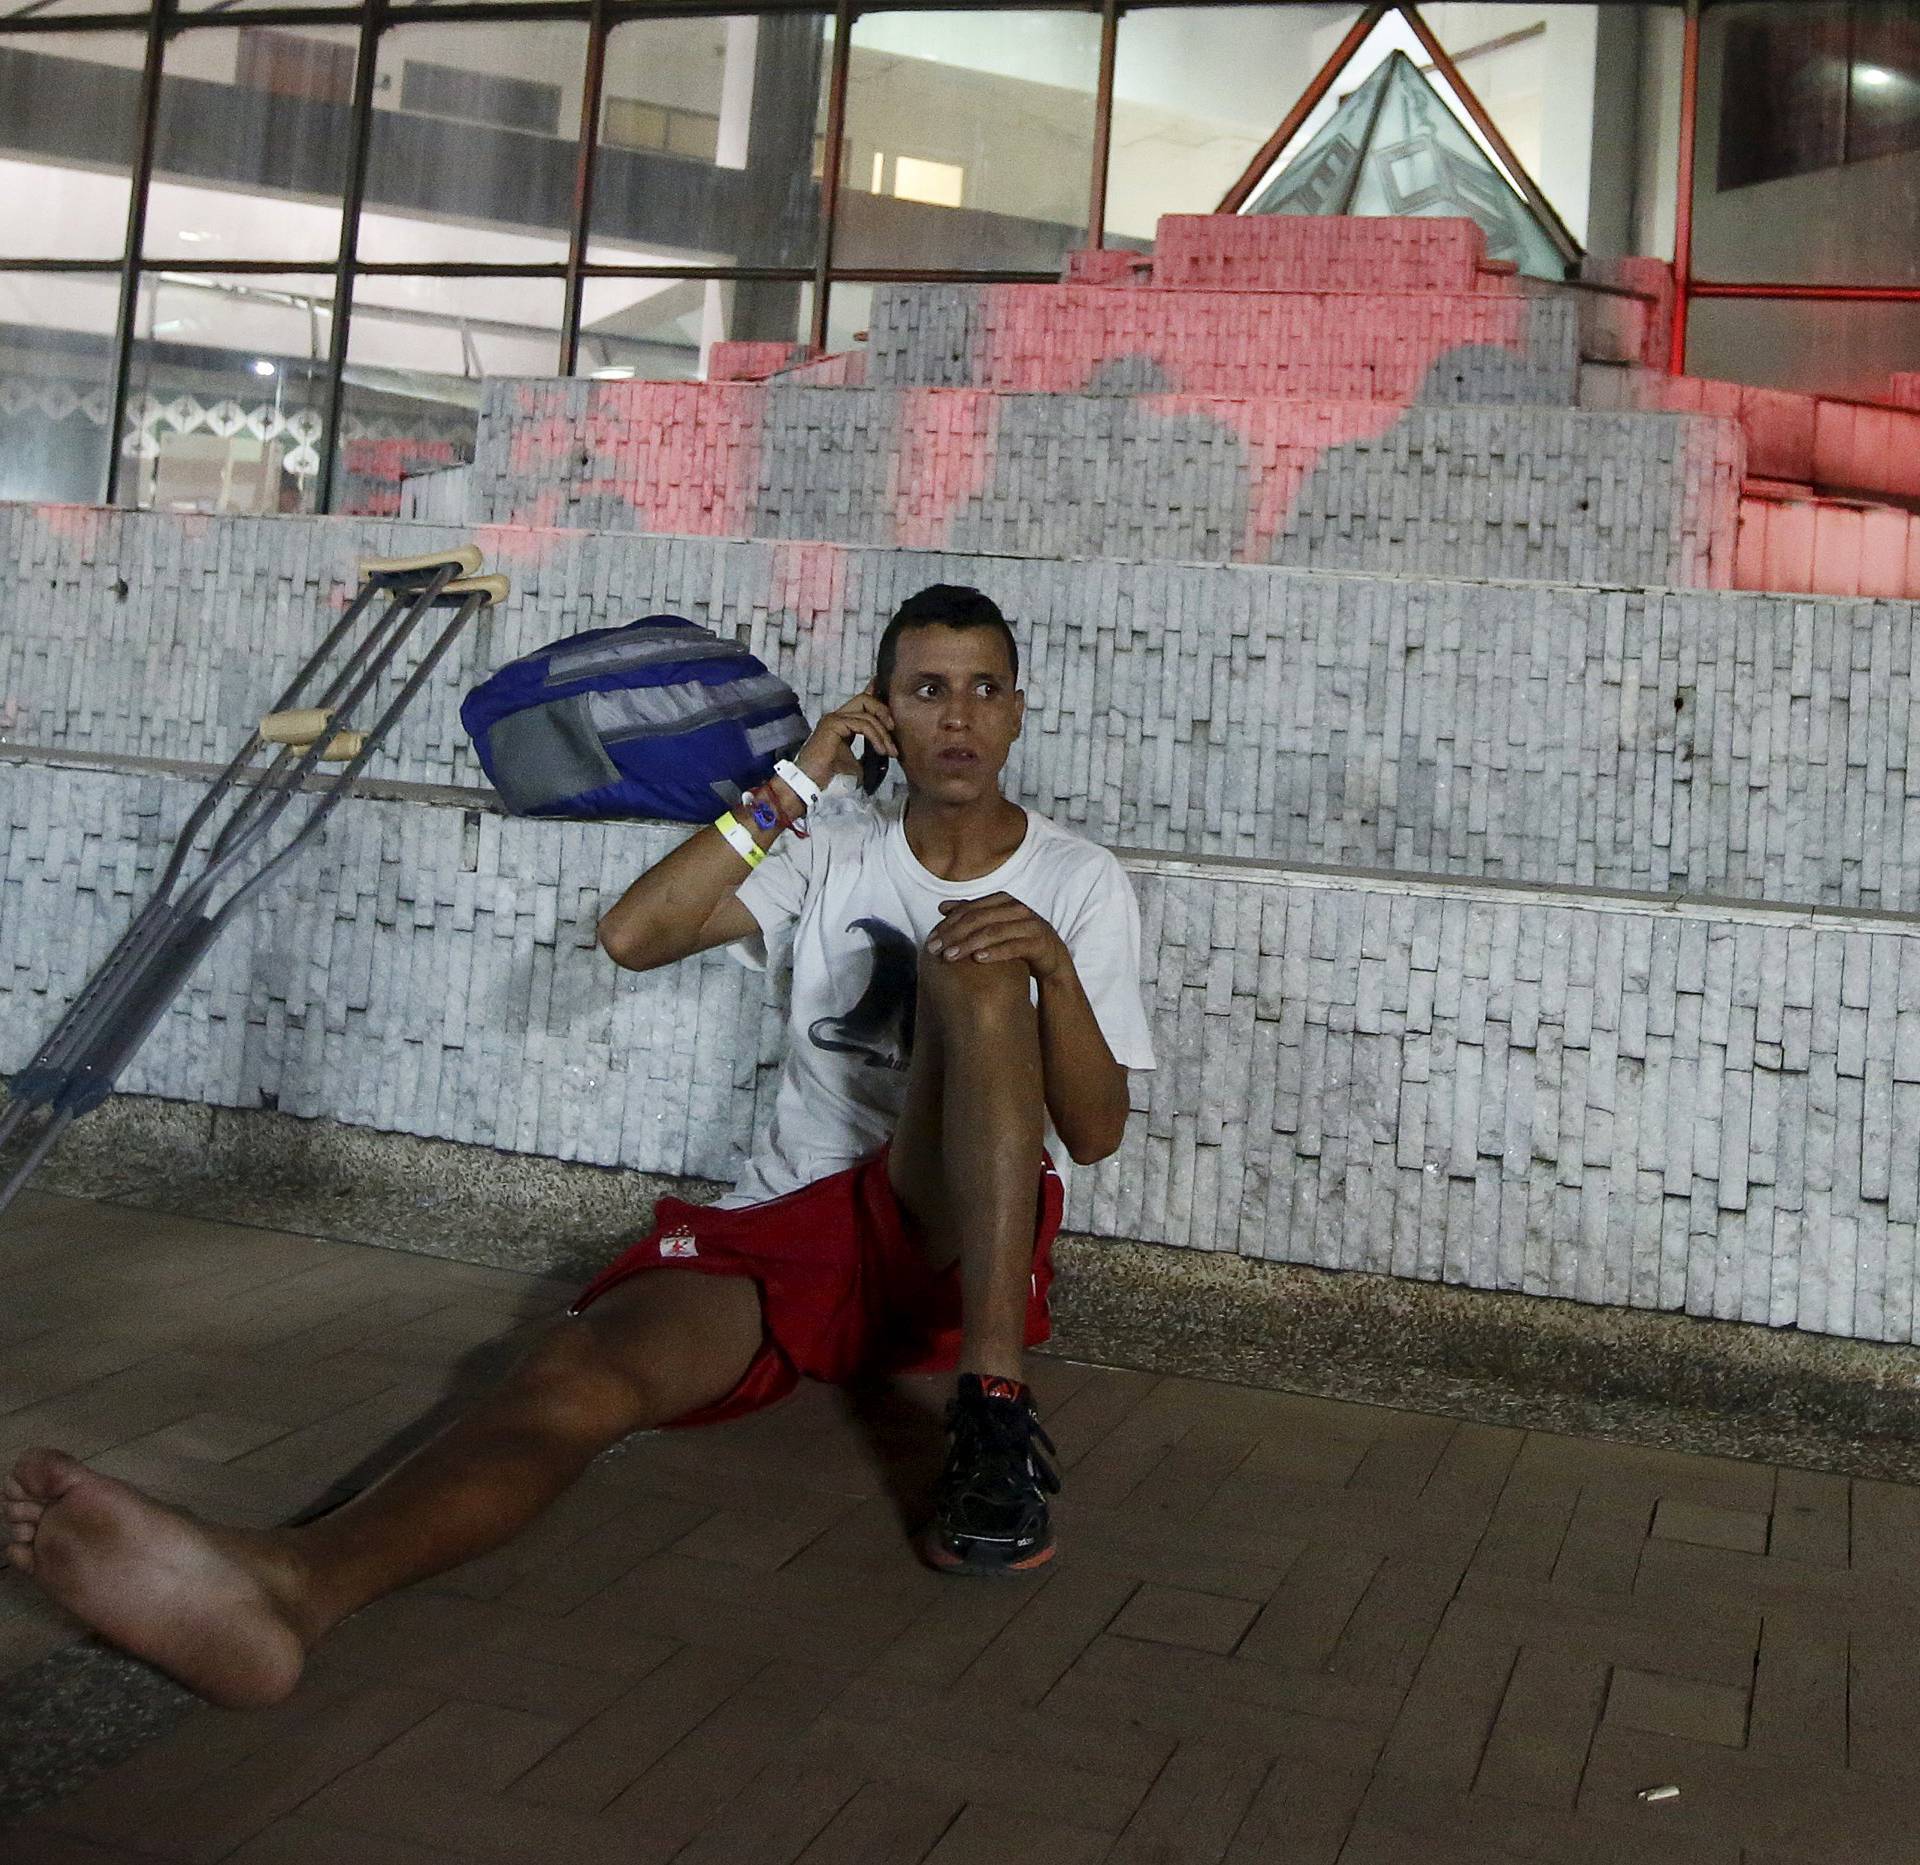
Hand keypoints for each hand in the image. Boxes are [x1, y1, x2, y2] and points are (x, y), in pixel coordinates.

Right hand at [794, 687, 896, 790]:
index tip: (894, 723)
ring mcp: (834, 718)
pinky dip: (875, 737)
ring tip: (890, 751)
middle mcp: (837, 717)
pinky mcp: (833, 724)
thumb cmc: (831, 775)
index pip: (863, 704)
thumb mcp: (857, 763)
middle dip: (884, 712)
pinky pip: (862, 724)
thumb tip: (886, 752)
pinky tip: (881, 751)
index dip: (879, 704)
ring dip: (883, 732)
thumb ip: (869, 753)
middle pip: (865, 699)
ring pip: (866, 712)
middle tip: (894, 731)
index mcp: (842, 722)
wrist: (811, 782)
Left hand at [925, 893, 1069, 981]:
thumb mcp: (994, 926)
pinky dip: (995, 952)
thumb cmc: (1018, 940)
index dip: (947, 924)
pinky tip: (978, 960)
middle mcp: (1017, 909)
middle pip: (978, 919)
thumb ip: (971, 914)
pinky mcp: (1040, 943)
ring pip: (993, 932)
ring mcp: (1030, 925)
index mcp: (1003, 901)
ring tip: (950, 957)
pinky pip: (1014, 946)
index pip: (969, 910)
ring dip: (969, 944)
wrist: (1052, 959)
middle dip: (953, 935)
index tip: (930, 941)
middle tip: (934, 950)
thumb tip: (942, 907)